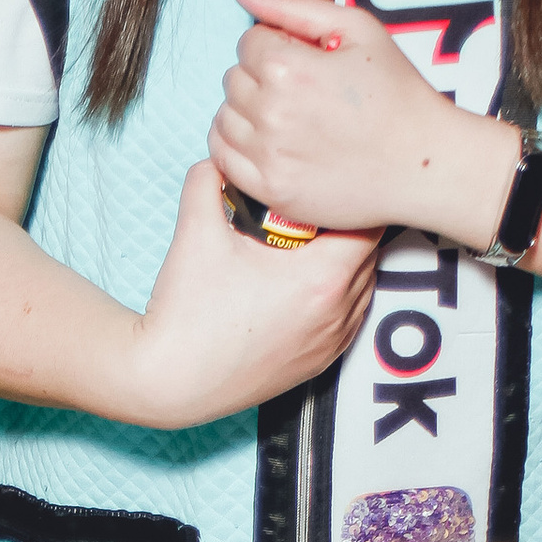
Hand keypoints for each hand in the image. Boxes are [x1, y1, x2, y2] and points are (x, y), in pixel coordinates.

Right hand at [132, 160, 377, 428]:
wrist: (170, 380)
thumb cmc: (187, 312)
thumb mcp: (196, 229)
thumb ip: (209, 180)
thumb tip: (220, 160)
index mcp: (322, 278)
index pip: (367, 223)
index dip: (349, 199)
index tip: (329, 188)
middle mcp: (338, 313)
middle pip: (370, 253)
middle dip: (346, 228)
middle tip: (314, 211)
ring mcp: (332, 343)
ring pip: (364, 287)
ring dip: (345, 262)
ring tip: (308, 245)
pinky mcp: (320, 364)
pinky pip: (348, 318)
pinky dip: (336, 296)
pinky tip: (301, 284)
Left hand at [210, 0, 515, 246]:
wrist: (422, 162)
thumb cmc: (396, 94)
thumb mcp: (358, 30)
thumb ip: (293, 7)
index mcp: (289, 69)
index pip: (248, 42)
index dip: (275, 45)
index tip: (304, 61)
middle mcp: (270, 113)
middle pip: (233, 78)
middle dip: (260, 76)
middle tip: (302, 90)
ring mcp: (267, 156)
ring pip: (224, 117)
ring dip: (246, 111)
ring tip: (288, 116)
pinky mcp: (270, 189)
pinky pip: (223, 157)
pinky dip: (236, 145)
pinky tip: (269, 142)